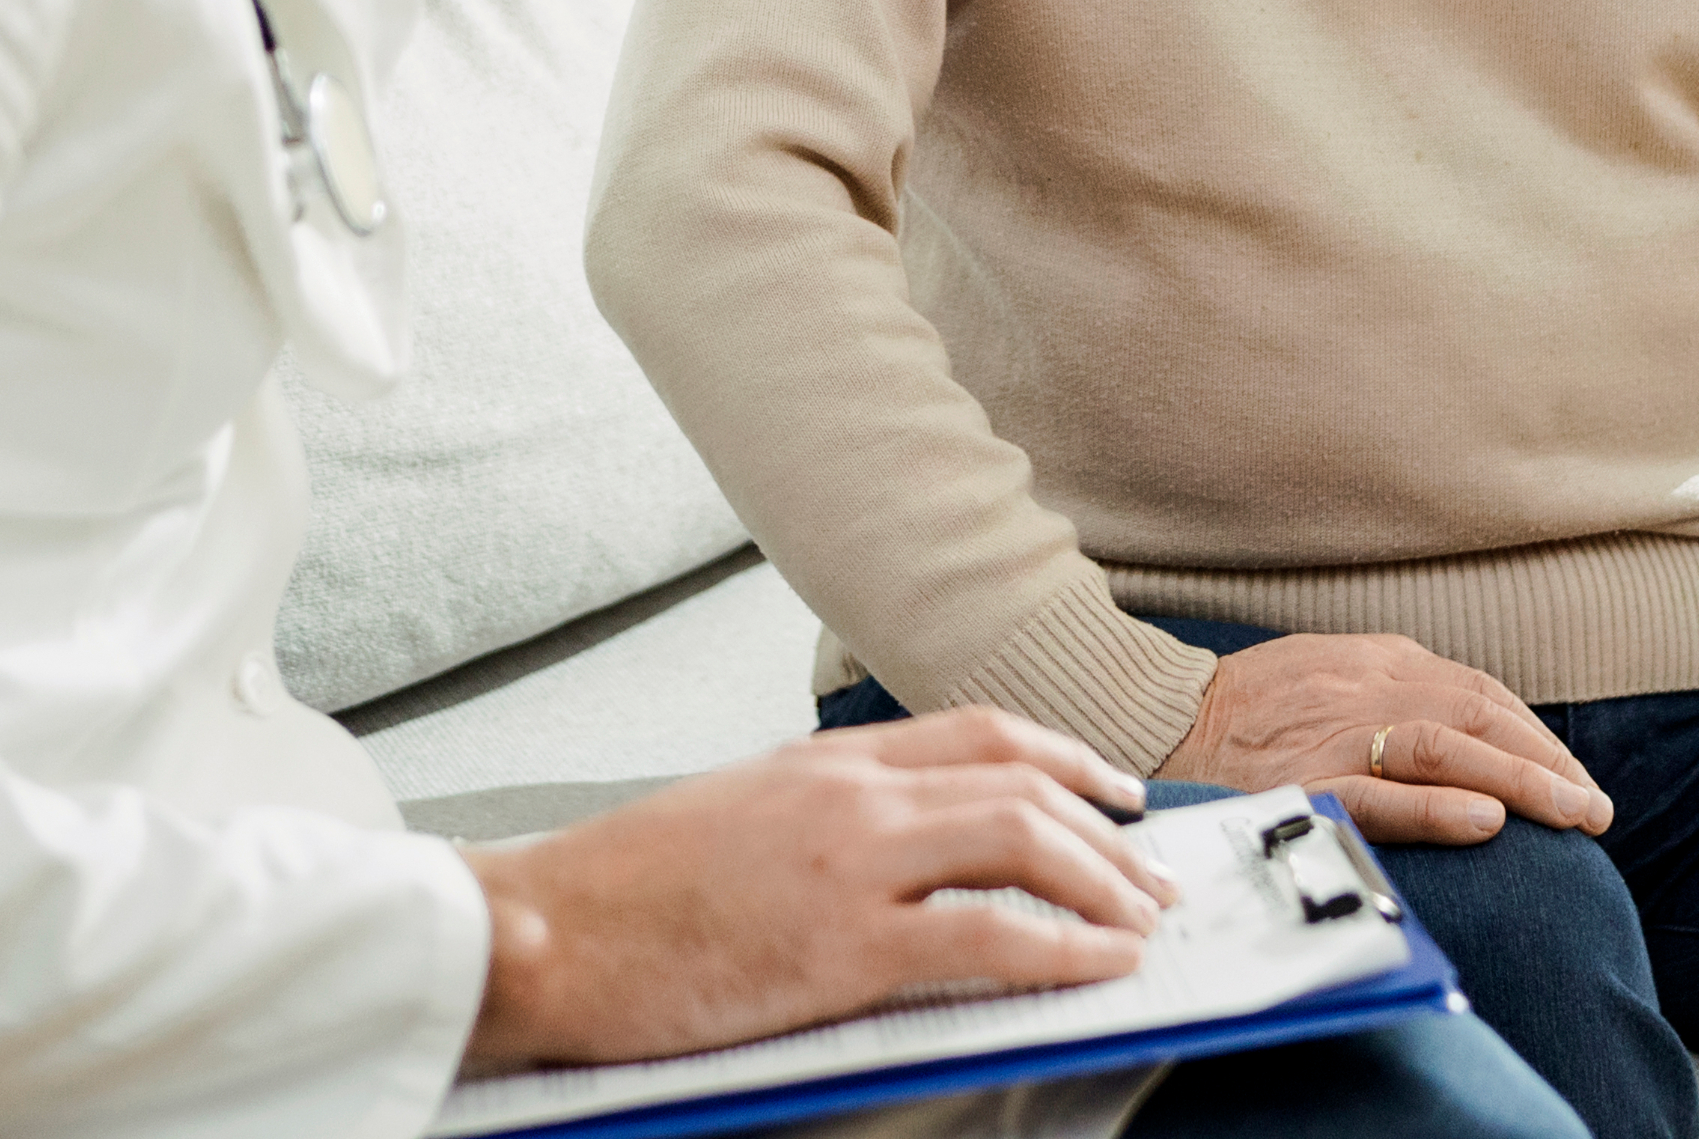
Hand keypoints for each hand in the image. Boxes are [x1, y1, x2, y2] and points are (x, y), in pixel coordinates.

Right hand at [457, 709, 1176, 1074]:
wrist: (546, 930)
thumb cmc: (624, 892)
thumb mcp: (736, 817)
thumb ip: (818, 816)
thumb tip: (888, 849)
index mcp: (825, 761)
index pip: (982, 734)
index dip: (1067, 760)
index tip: (1115, 792)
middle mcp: (851, 792)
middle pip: (1021, 784)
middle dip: (1108, 832)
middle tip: (1152, 877)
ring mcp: (850, 862)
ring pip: (1022, 840)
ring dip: (1102, 881)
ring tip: (1141, 922)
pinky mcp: (841, 944)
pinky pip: (986, 935)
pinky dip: (1060, 948)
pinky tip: (1095, 965)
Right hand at [1157, 632, 1611, 848]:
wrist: (1157, 718)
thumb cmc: (1245, 710)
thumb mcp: (1327, 676)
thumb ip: (1390, 693)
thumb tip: (1466, 729)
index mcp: (1375, 661)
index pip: (1479, 692)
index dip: (1536, 735)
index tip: (1574, 777)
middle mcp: (1365, 688)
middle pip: (1479, 714)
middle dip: (1548, 762)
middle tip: (1596, 809)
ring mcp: (1335, 732)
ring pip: (1448, 746)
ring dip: (1521, 780)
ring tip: (1572, 815)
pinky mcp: (1303, 780)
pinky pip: (1380, 792)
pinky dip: (1439, 805)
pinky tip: (1488, 822)